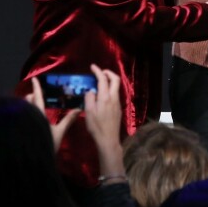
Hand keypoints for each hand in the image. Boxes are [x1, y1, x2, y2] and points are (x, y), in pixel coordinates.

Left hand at [26, 76, 79, 151]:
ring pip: (25, 110)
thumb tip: (79, 109)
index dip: (37, 88)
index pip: (37, 98)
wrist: (31, 161)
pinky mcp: (21, 130)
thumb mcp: (59, 133)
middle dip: (32, 97)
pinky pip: (24, 117)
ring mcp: (24, 123)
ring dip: (29, 106)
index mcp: (38, 115)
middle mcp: (29, 117)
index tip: (34, 78)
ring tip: (36, 105)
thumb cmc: (46, 145)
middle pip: (29, 103)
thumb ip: (68, 120)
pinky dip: (28, 114)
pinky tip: (32, 118)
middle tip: (38, 95)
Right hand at [84, 64, 123, 178]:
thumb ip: (89, 98)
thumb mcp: (89, 112)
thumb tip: (91, 90)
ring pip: (116, 87)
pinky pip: (115, 94)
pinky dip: (110, 89)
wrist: (108, 140)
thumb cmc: (96, 126)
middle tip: (100, 72)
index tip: (93, 66)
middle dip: (108, 72)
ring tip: (100, 82)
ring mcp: (117, 103)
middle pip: (115, 79)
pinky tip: (103, 95)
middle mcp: (114, 97)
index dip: (98, 71)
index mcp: (105, 97)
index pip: (103, 79)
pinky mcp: (118, 109)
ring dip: (110, 81)